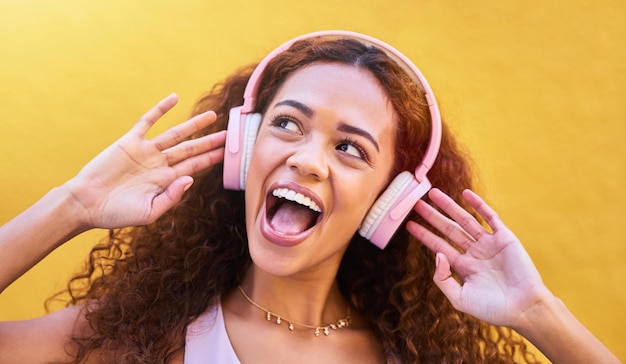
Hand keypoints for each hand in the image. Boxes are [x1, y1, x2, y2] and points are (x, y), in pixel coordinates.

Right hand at [66, 94, 225, 228]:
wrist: (86, 204)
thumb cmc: (117, 214)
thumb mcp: (149, 213)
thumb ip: (172, 197)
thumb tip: (191, 178)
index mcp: (166, 181)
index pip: (195, 166)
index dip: (212, 159)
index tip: (229, 153)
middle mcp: (159, 164)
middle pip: (191, 149)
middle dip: (210, 142)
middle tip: (230, 134)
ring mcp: (146, 151)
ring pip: (176, 134)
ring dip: (194, 125)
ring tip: (212, 116)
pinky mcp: (129, 142)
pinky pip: (147, 121)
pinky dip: (160, 110)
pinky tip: (174, 98)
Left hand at [406, 188, 551, 327]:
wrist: (524, 309)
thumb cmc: (493, 309)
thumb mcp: (459, 298)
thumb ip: (443, 278)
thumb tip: (437, 254)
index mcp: (463, 267)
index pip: (439, 246)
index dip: (424, 235)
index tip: (409, 224)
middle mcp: (474, 253)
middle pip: (448, 229)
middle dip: (432, 216)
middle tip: (415, 203)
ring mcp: (489, 244)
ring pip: (464, 220)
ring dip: (449, 206)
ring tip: (432, 194)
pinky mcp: (505, 238)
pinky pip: (490, 217)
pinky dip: (478, 205)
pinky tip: (465, 194)